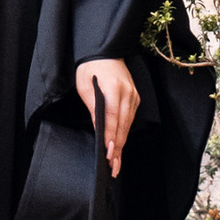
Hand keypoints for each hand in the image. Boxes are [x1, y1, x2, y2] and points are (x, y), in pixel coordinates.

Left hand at [75, 56, 138, 177]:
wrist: (105, 52)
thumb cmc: (91, 68)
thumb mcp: (85, 86)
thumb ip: (93, 106)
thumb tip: (98, 129)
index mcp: (114, 89)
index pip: (113, 118)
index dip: (110, 137)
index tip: (108, 153)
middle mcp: (128, 94)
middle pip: (123, 125)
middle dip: (117, 147)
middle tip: (113, 166)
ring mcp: (134, 96)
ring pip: (128, 125)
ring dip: (122, 143)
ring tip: (116, 162)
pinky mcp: (135, 98)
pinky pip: (130, 119)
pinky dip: (124, 133)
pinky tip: (119, 145)